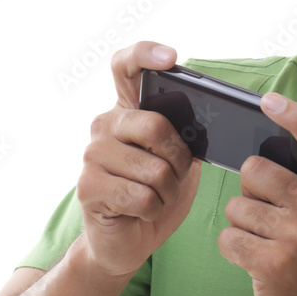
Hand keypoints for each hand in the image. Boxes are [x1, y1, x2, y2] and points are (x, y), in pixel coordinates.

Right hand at [77, 41, 201, 278]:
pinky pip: (141, 196)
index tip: (171, 58)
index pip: (125, 66)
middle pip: (156, 125)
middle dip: (179, 159)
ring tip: (156, 196)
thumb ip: (184, 135)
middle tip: (175, 175)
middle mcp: (104, 125)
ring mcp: (92, 155)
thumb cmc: (154, 194)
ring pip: (153, 169)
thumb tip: (209, 120)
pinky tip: (141, 211)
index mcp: (127, 110)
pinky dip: (153, 210)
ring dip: (168, 191)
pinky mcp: (87, 187)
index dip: (146, 54)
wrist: (126, 241)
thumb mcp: (177, 159)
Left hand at [219, 93, 296, 295]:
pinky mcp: (273, 262)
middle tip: (269, 218)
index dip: (296, 117)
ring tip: (267, 244)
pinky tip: (256, 261)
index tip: (269, 100)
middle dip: (250, 192)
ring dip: (242, 226)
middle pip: (254, 169)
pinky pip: (228, 237)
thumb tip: (257, 150)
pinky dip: (233, 249)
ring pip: (236, 206)